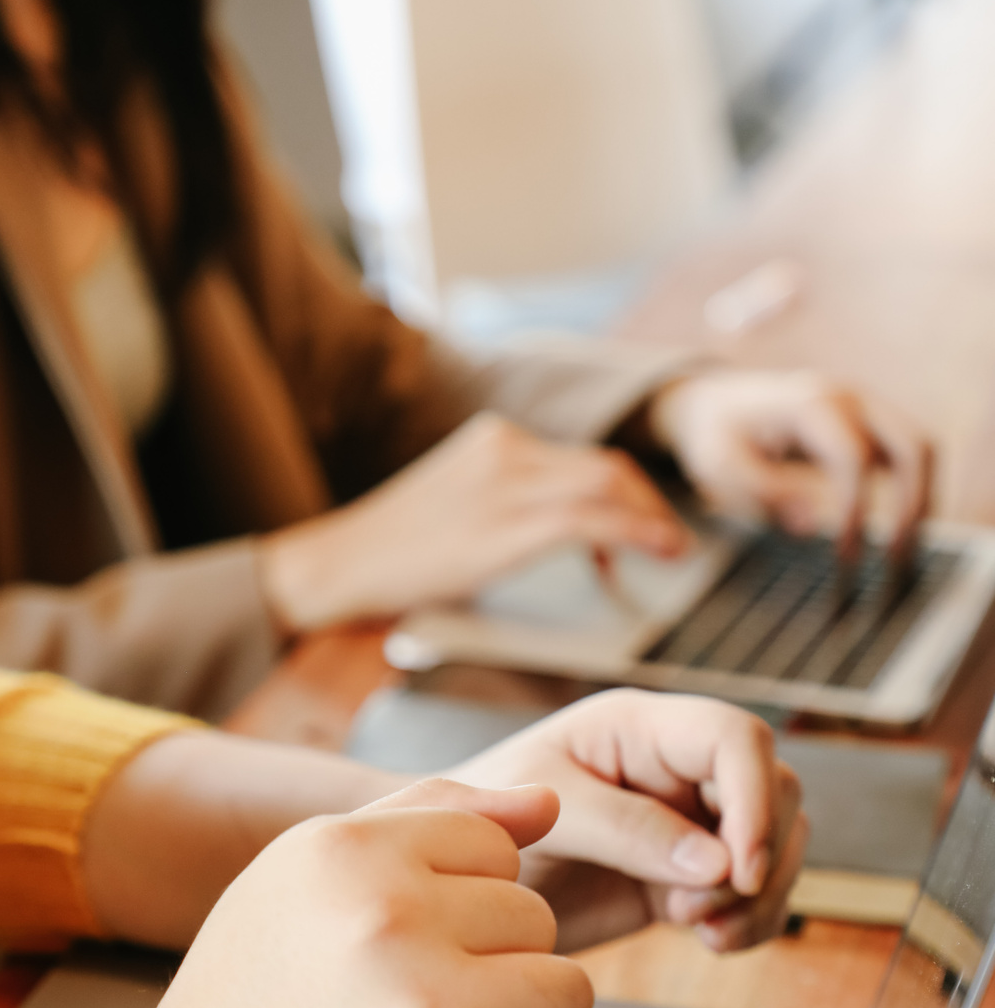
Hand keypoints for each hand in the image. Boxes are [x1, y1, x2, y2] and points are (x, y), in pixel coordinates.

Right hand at [0, 780, 600, 1007]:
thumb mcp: (298, 882)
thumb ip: (422, 819)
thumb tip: (547, 800)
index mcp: (343, 853)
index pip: (497, 846)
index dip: (459, 908)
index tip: (396, 958)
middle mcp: (387, 921)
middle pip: (538, 919)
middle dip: (490, 969)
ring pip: (570, 992)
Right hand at [258, 411, 691, 632]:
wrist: (337, 566)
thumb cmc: (386, 558)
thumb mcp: (452, 514)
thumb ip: (501, 513)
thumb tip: (549, 542)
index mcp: (493, 441)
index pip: (580, 458)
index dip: (623, 493)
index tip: (641, 525)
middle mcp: (506, 447)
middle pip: (605, 466)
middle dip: (647, 504)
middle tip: (668, 541)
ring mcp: (507, 480)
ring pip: (608, 486)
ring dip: (649, 519)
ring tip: (669, 550)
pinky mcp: (507, 520)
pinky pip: (592, 518)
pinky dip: (636, 533)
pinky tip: (657, 552)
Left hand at [450, 690, 806, 952]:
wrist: (452, 881)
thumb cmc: (481, 822)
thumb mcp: (546, 816)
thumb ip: (626, 830)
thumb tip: (716, 861)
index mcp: (640, 730)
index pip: (734, 737)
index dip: (755, 797)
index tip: (740, 866)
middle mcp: (675, 769)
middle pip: (775, 791)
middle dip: (760, 856)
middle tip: (702, 907)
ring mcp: (688, 822)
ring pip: (777, 845)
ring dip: (759, 895)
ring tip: (699, 927)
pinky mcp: (687, 876)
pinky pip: (755, 893)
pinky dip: (750, 921)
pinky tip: (708, 939)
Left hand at [647, 370, 932, 553]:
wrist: (716, 405)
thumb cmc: (716, 437)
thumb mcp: (721, 467)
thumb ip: (762, 492)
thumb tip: (810, 524)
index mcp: (811, 403)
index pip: (855, 457)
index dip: (856, 510)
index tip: (846, 559)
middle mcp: (849, 397)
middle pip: (912, 445)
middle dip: (913, 505)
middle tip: (897, 562)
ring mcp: (865, 407)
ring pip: (922, 448)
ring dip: (923, 500)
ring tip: (904, 554)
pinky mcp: (870, 425)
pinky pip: (910, 455)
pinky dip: (915, 491)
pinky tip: (901, 532)